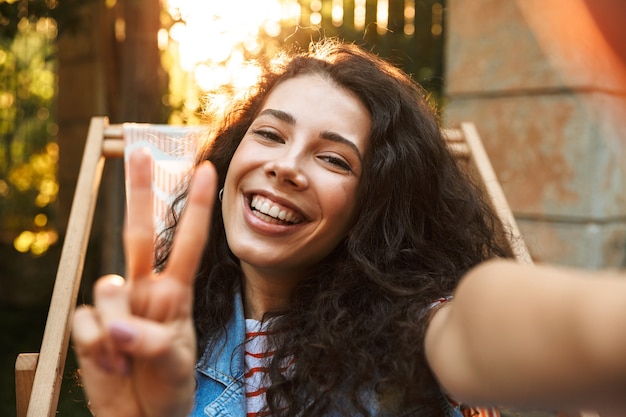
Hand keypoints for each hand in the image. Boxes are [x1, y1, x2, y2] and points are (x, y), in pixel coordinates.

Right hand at [72, 149, 216, 416]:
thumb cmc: (168, 386)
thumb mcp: (174, 361)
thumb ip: (150, 339)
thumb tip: (115, 325)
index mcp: (175, 293)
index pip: (188, 242)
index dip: (197, 207)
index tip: (207, 169)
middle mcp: (144, 291)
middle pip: (140, 233)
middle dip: (141, 191)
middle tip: (141, 149)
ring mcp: (116, 307)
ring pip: (108, 286)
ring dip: (119, 324)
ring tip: (129, 360)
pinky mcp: (90, 327)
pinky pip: (86, 322)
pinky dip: (98, 348)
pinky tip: (111, 365)